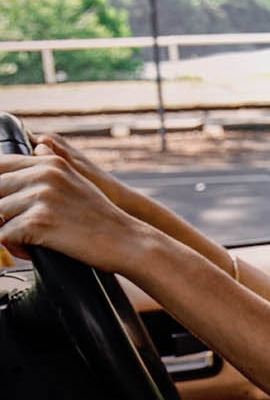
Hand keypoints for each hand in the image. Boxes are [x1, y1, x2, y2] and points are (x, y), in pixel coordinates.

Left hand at [0, 150, 147, 272]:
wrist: (126, 241)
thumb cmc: (100, 218)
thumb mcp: (75, 183)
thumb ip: (47, 170)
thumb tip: (35, 149)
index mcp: (50, 163)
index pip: (0, 165)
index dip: (0, 188)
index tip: (6, 205)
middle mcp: (44, 175)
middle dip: (1, 212)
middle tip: (20, 226)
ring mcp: (42, 197)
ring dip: (7, 231)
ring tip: (28, 239)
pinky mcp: (38, 221)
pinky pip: (3, 236)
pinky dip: (14, 248)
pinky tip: (32, 249)